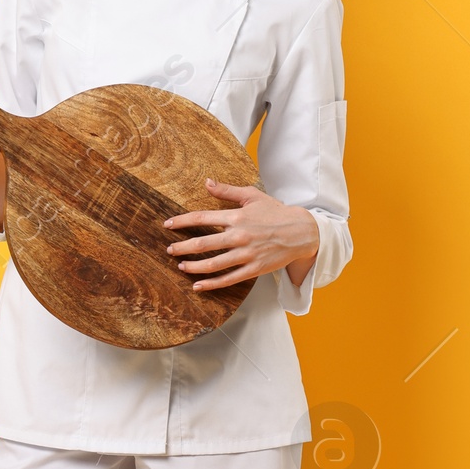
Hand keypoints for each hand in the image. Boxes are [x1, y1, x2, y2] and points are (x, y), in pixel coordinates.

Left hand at [164, 182, 319, 291]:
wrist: (301, 232)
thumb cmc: (276, 212)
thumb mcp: (252, 196)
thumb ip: (227, 191)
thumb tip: (206, 182)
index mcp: (236, 217)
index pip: (201, 218)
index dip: (181, 222)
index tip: (167, 225)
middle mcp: (239, 236)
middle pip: (203, 243)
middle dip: (182, 247)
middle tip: (170, 250)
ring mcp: (246, 254)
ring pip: (213, 264)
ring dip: (193, 266)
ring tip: (181, 266)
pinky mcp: (254, 269)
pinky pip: (228, 279)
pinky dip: (211, 284)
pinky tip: (197, 285)